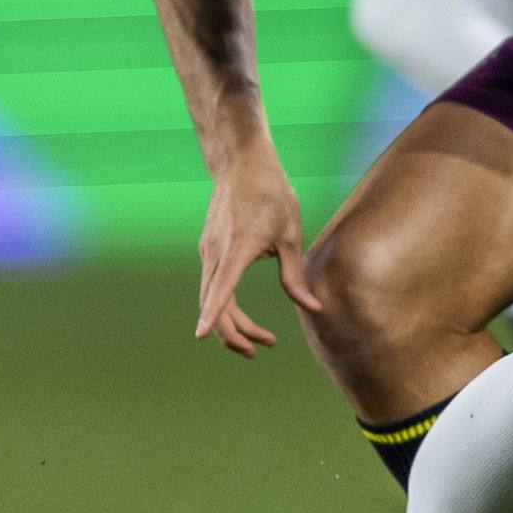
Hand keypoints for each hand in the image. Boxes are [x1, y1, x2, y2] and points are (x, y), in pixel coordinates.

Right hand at [195, 146, 323, 355]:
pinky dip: (224, 306)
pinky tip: (244, 316)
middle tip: (260, 350)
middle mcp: (216, 253)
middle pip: (214, 304)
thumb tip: (311, 308)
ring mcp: (208, 252)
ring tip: (260, 339)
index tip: (201, 335)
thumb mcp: (292, 234)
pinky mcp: (208, 250)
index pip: (221, 288)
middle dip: (234, 334)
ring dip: (231, 323)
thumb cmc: (272, 194)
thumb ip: (295, 275)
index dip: (212, 314)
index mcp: (238, 248)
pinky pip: (212, 286)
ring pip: (211, 298)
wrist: (242, 163)